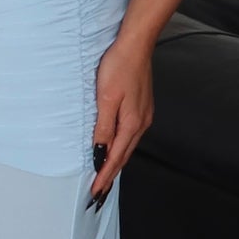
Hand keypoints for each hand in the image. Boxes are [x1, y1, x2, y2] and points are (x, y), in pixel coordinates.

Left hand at [88, 27, 153, 205]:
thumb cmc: (119, 67)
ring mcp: (143, 115)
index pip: (114, 158)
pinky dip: (121, 147)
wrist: (136, 45)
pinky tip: (115, 147)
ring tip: (105, 175)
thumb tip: (100, 152)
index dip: (104, 176)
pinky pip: (130, 134)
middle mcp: (141, 123)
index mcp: (131, 123)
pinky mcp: (142, 107)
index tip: (95, 193)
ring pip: (127, 146)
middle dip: (111, 175)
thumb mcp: (106, 98)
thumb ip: (103, 127)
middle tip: (99, 193)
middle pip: (123, 156)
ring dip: (116, 162)